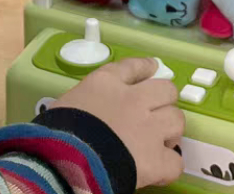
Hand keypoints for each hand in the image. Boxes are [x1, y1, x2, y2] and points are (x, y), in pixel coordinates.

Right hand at [51, 57, 184, 188]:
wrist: (64, 159)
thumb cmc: (55, 131)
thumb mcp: (65, 103)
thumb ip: (86, 101)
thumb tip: (88, 113)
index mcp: (107, 82)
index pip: (134, 66)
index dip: (146, 67)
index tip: (153, 68)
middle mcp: (133, 99)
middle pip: (166, 89)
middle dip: (164, 101)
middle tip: (157, 113)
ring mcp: (148, 128)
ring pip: (177, 119)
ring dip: (170, 129)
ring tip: (161, 140)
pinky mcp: (155, 159)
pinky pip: (175, 160)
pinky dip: (169, 165)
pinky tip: (160, 168)